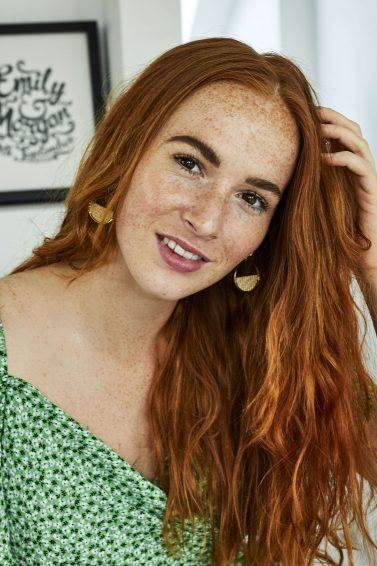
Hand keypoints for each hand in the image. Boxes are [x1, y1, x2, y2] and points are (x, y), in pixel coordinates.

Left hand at [317, 106, 376, 273]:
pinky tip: (325, 158)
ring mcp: (368, 178)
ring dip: (339, 132)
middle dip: (334, 118)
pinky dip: (344, 158)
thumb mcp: (317, 201)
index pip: (342, 133)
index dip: (327, 120)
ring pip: (359, 143)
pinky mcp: (371, 191)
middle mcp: (361, 168)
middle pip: (353, 130)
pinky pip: (361, 167)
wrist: (361, 254)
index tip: (306, 113)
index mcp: (349, 167)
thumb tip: (281, 174)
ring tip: (319, 130)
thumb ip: (309, 184)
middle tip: (312, 112)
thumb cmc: (337, 231)